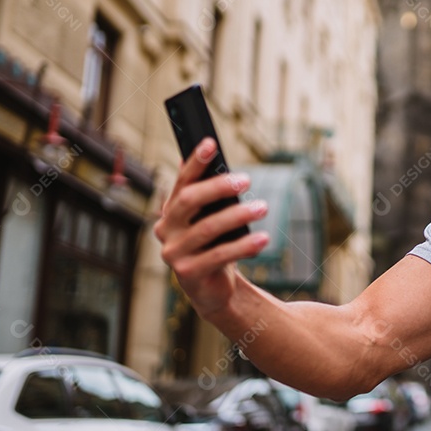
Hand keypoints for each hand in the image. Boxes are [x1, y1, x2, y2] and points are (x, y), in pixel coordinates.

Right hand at [154, 138, 269, 317]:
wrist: (212, 288)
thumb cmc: (214, 244)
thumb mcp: (210, 217)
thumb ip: (210, 194)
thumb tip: (213, 157)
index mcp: (171, 211)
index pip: (182, 182)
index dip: (194, 162)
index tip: (210, 143)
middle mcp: (166, 230)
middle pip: (190, 200)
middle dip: (218, 186)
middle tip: (246, 179)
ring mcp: (174, 253)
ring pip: (208, 228)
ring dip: (238, 215)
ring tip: (263, 207)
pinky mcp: (188, 273)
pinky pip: (219, 255)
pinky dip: (244, 245)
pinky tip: (263, 238)